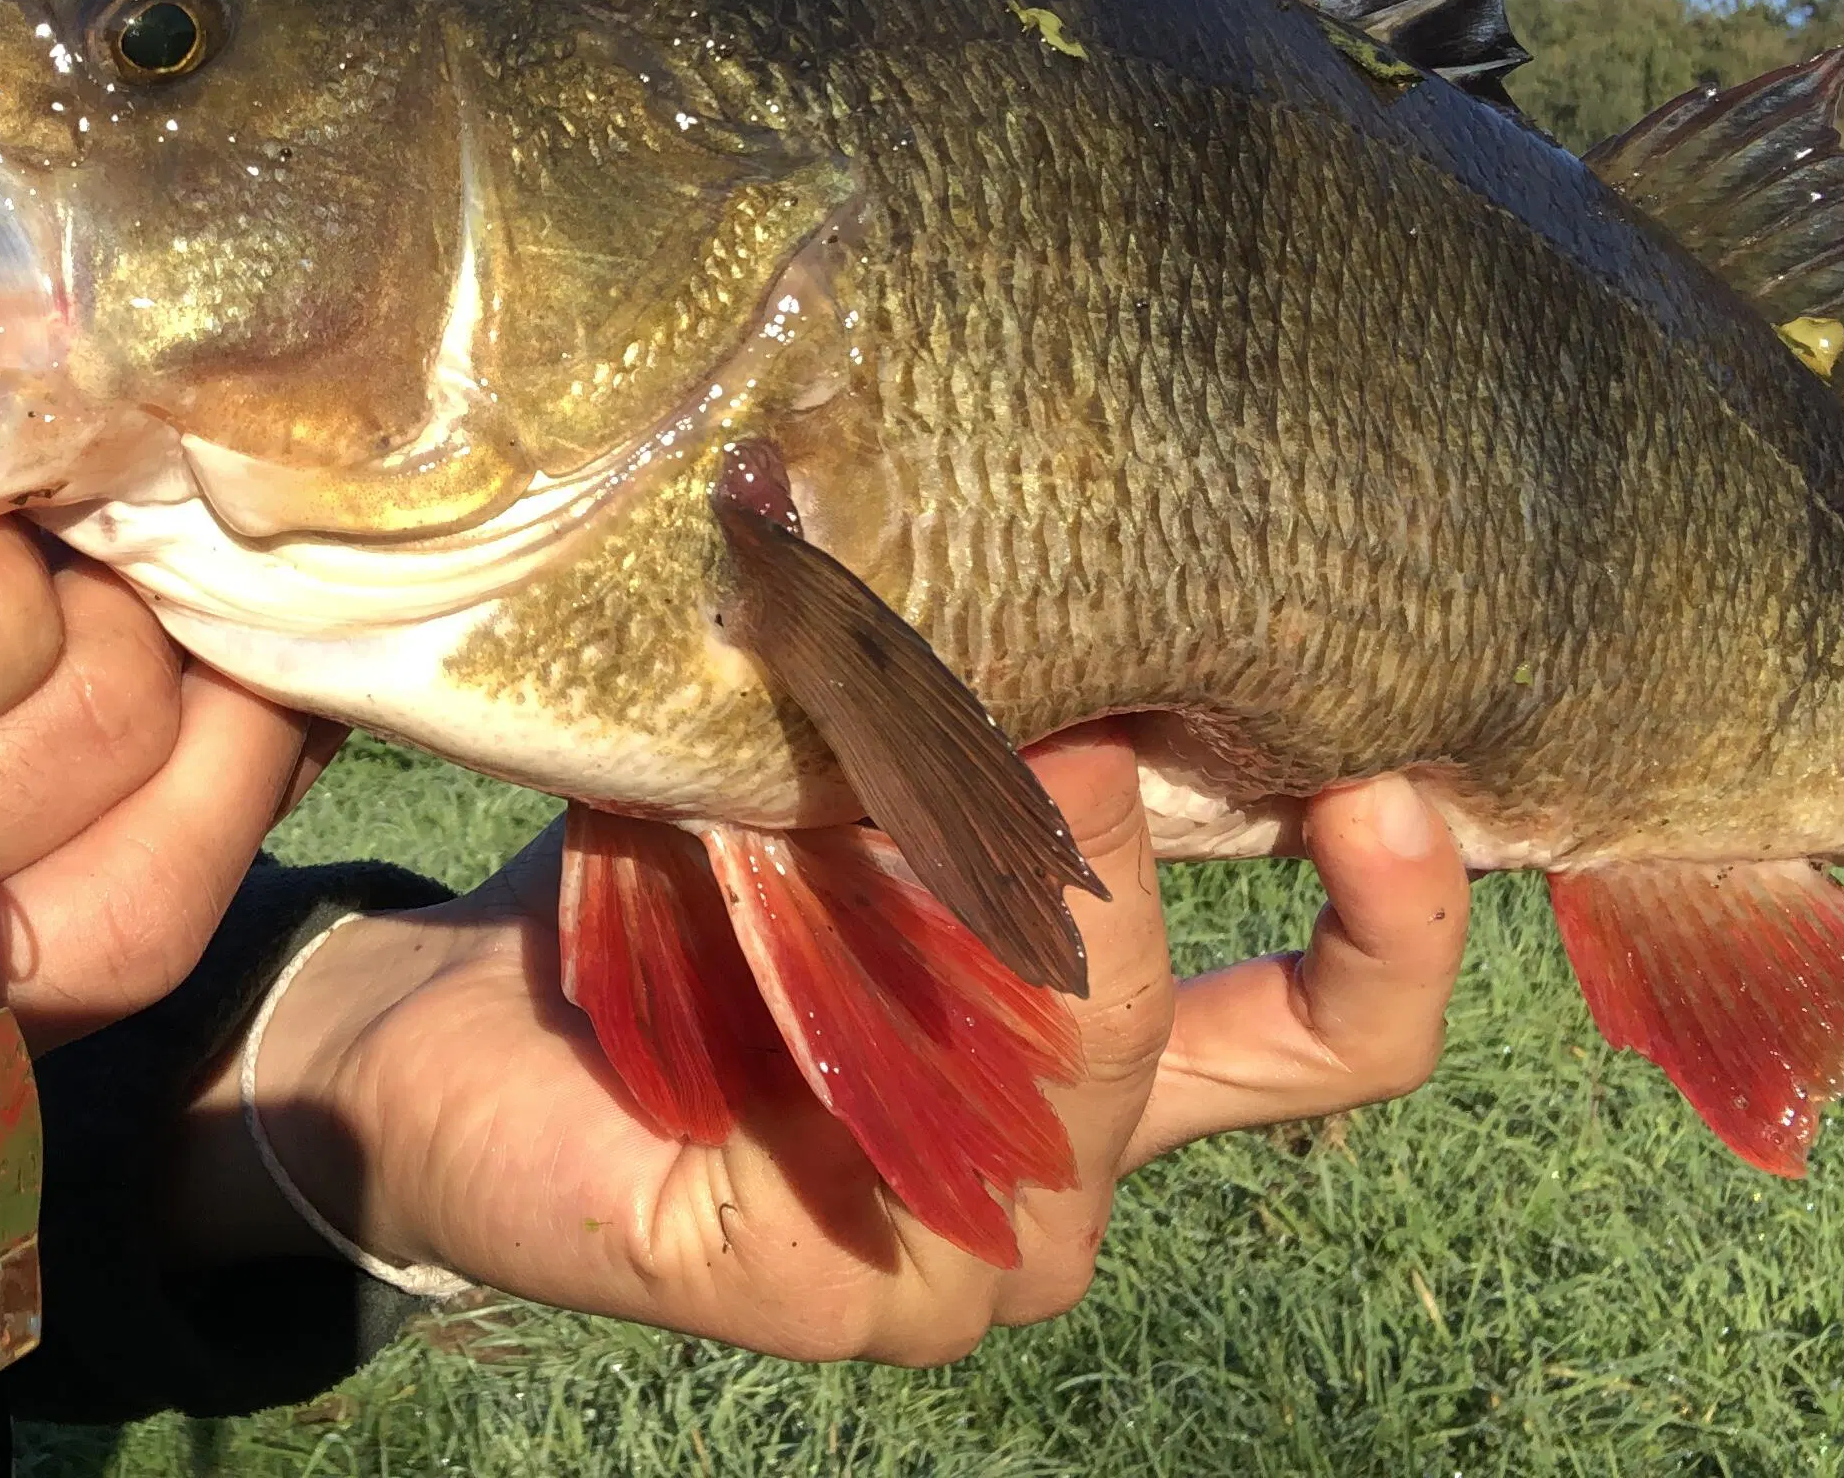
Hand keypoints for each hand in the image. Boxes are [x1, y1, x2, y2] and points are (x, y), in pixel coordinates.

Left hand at [189, 729, 1465, 1361]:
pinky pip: (873, 1171)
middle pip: (1166, 1037)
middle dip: (1087, 855)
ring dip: (934, 916)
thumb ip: (983, 728)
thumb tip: (1081, 547)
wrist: (444, 1022)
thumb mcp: (857, 775)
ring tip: (846, 776)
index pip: (1335, 1038)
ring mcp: (946, 1271)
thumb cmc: (671, 889)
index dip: (1399, 922)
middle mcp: (1062, 1188)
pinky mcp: (811, 1295)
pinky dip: (819, 1012)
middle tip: (1010, 706)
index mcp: (1111, 1072)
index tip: (1396, 778)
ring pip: (1033, 1098)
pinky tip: (750, 908)